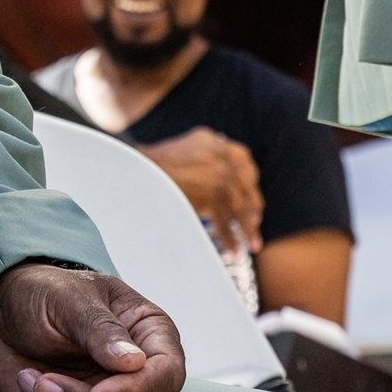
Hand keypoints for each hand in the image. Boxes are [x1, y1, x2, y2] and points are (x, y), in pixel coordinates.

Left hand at [0, 263, 185, 391]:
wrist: (3, 313)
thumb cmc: (43, 293)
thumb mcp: (69, 297)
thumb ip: (101, 328)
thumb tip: (134, 362)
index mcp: (149, 333)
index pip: (167, 375)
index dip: (137, 391)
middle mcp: (138, 375)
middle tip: (42, 382)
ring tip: (29, 381)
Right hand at [139, 129, 262, 254]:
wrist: (136, 169)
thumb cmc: (148, 165)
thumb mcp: (178, 150)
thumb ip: (197, 157)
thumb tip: (204, 177)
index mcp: (211, 140)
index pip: (243, 158)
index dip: (249, 179)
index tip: (250, 194)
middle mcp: (220, 155)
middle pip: (246, 184)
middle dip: (253, 205)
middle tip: (255, 221)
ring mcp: (219, 175)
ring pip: (240, 207)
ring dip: (248, 228)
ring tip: (253, 244)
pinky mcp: (213, 196)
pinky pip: (226, 223)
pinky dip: (231, 239)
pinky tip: (235, 250)